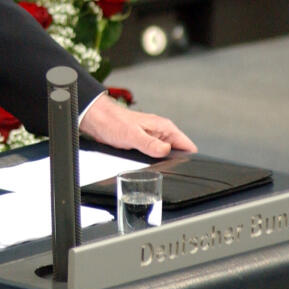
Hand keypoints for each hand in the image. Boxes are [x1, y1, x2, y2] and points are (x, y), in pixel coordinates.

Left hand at [79, 94, 196, 157]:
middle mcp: (161, 133)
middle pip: (178, 153)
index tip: (183, 168)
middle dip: (173, 163)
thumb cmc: (114, 121)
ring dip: (160, 162)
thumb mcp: (133, 135)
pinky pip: (154, 155)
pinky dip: (151, 161)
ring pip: (165, 156)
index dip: (189, 159)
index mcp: (165, 128)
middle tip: (161, 168)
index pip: (187, 146)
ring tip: (149, 163)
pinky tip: (143, 163)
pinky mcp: (145, 144)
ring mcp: (154, 139)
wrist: (99, 120)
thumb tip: (166, 151)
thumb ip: (150, 144)